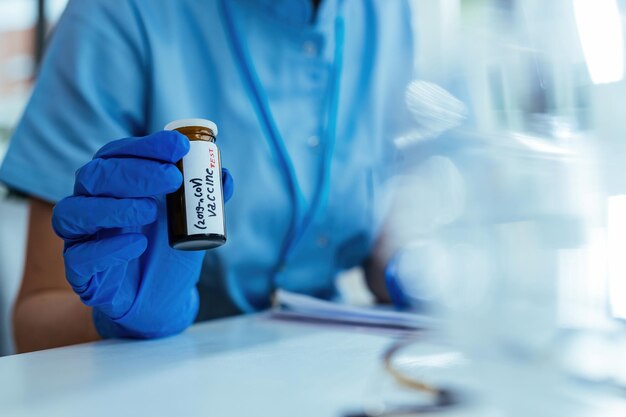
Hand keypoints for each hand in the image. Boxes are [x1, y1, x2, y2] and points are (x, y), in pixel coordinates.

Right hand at [52, 131, 233, 337]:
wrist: (159, 302)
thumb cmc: (170, 253)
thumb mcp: (193, 223)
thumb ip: (205, 200)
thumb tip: (225, 176)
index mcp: (114, 185)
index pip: (119, 154)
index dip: (147, 146)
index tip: (180, 146)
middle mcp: (91, 204)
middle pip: (96, 175)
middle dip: (136, 172)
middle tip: (172, 178)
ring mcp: (81, 237)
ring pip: (74, 211)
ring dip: (115, 206)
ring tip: (151, 211)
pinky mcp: (79, 272)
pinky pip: (80, 256)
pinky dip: (108, 248)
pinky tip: (138, 244)